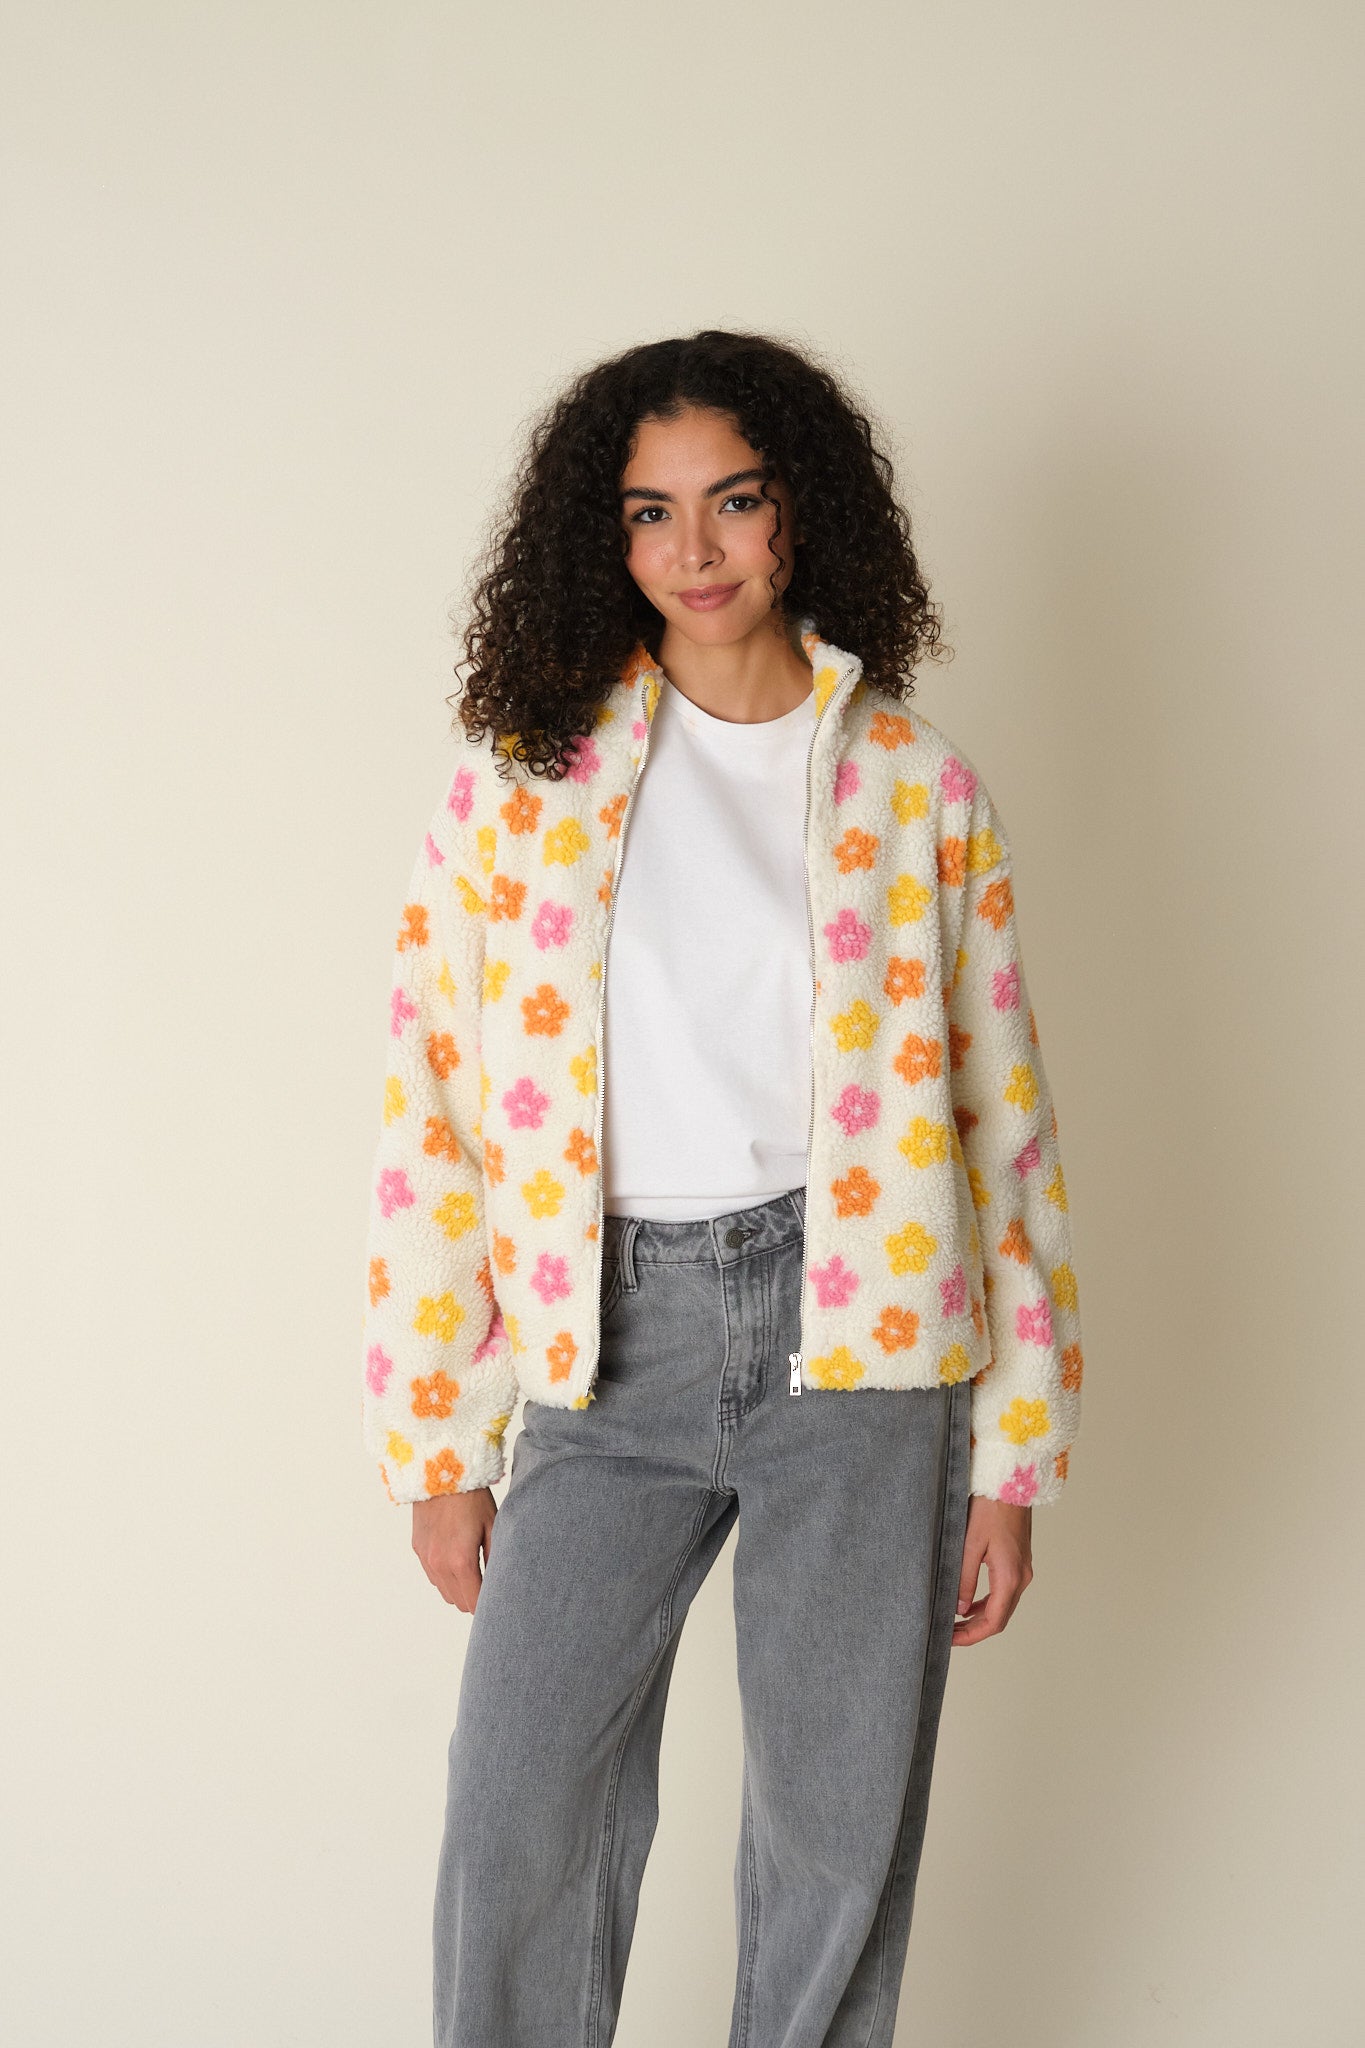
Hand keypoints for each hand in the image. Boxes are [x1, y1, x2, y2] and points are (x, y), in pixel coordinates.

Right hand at [412, 1488, 497, 1612]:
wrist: (439, 1472)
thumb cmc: (472, 1497)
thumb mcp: (494, 1526)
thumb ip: (496, 1559)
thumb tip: (500, 1583)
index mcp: (461, 1561)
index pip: (474, 1602)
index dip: (488, 1606)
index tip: (499, 1602)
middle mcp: (439, 1564)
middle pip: (459, 1602)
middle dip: (475, 1599)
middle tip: (489, 1585)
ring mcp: (426, 1558)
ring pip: (444, 1592)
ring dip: (459, 1589)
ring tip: (474, 1572)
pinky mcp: (418, 1549)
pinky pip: (433, 1576)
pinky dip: (445, 1576)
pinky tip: (457, 1559)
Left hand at [952, 1496, 1032, 1645]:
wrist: (1011, 1482)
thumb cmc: (990, 1508)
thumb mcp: (970, 1544)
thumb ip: (964, 1579)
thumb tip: (960, 1609)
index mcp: (1010, 1577)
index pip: (993, 1622)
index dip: (971, 1636)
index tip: (950, 1640)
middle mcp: (1021, 1577)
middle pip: (999, 1618)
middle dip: (974, 1630)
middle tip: (948, 1634)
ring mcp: (1022, 1569)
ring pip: (1002, 1605)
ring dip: (980, 1617)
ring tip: (955, 1621)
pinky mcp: (1018, 1561)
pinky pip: (1004, 1591)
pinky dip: (987, 1602)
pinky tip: (970, 1602)